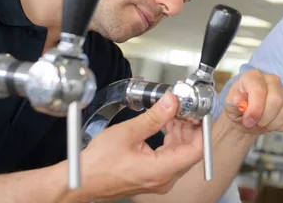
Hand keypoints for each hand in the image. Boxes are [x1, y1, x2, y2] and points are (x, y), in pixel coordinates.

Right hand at [72, 92, 202, 200]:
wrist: (82, 180)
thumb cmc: (98, 164)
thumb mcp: (128, 133)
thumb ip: (154, 117)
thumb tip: (172, 102)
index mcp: (161, 170)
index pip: (196, 150)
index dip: (201, 129)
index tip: (199, 113)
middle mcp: (164, 179)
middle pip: (190, 151)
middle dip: (190, 127)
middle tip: (185, 107)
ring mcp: (159, 180)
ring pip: (180, 153)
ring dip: (180, 131)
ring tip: (173, 112)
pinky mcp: (153, 177)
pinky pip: (170, 157)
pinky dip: (171, 139)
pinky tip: (165, 124)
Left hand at [224, 69, 282, 134]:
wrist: (246, 117)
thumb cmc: (238, 108)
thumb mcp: (230, 106)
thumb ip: (233, 102)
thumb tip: (239, 99)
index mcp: (254, 76)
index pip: (259, 90)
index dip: (254, 109)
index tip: (248, 121)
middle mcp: (272, 80)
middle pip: (276, 100)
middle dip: (264, 118)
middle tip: (254, 123)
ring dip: (272, 124)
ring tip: (262, 123)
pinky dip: (281, 126)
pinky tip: (271, 123)